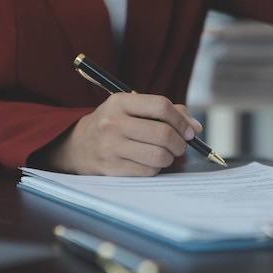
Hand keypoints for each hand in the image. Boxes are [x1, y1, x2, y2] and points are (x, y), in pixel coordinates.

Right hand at [47, 93, 202, 175]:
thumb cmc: (114, 125)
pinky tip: (150, 163)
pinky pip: (148, 171)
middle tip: (180, 146)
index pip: (160, 106)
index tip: (189, 131)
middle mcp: (112, 123)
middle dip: (180, 143)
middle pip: (163, 133)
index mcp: (119, 102)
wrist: (79, 145)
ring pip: (158, 155)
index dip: (181, 120)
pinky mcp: (111, 168)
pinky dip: (156, 168)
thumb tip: (194, 128)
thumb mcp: (131, 108)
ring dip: (170, 158)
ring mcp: (110, 146)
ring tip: (166, 155)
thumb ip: (165, 112)